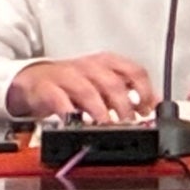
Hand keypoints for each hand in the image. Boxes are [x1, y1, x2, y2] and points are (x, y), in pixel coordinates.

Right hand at [8, 53, 154, 122]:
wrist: (35, 79)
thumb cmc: (73, 82)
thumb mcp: (103, 84)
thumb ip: (128, 92)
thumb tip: (155, 104)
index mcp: (107, 62)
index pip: (134, 71)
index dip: (145, 91)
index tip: (148, 109)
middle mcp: (90, 66)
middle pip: (113, 83)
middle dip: (124, 106)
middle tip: (128, 124)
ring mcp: (67, 76)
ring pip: (88, 91)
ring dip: (99, 111)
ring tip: (106, 126)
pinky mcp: (47, 88)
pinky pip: (59, 100)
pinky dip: (69, 113)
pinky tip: (76, 124)